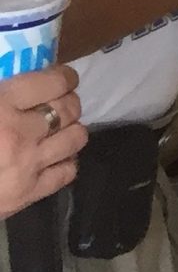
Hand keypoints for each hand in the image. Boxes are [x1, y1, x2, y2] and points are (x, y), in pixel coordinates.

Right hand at [0, 66, 85, 217]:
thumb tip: (11, 86)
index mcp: (0, 106)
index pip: (53, 82)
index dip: (64, 76)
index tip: (63, 77)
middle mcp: (21, 134)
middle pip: (69, 109)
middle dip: (69, 101)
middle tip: (59, 102)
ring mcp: (28, 166)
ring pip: (76, 138)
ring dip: (71, 128)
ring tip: (57, 128)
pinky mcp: (27, 195)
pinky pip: (67, 172)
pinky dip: (66, 160)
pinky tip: (52, 157)